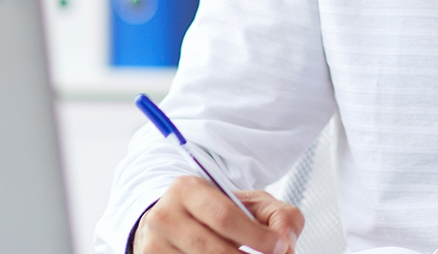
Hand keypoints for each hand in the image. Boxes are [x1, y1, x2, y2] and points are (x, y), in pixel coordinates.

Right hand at [133, 176, 303, 253]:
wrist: (177, 223)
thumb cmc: (217, 214)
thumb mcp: (250, 204)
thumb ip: (278, 216)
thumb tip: (285, 240)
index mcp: (187, 189)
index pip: (224, 217)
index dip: (257, 237)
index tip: (280, 247)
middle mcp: (164, 216)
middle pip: (212, 249)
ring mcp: (153, 244)